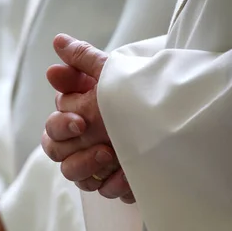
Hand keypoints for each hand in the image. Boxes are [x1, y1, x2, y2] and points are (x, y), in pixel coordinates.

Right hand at [42, 34, 134, 202]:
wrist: (179, 120)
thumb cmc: (141, 94)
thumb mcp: (114, 75)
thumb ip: (84, 60)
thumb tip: (58, 40)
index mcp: (76, 117)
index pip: (53, 127)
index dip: (61, 125)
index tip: (80, 121)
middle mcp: (82, 142)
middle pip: (57, 154)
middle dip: (74, 150)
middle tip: (98, 144)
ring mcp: (98, 164)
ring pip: (75, 176)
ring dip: (89, 167)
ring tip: (111, 156)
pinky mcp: (115, 183)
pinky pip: (105, 191)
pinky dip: (115, 184)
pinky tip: (128, 176)